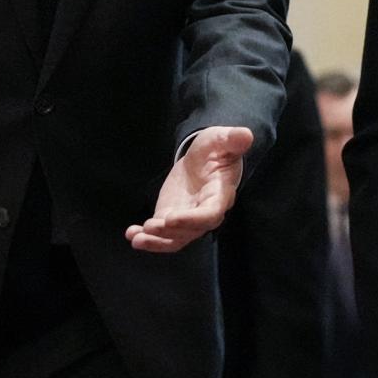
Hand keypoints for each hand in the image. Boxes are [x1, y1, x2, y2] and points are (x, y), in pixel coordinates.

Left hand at [126, 126, 253, 251]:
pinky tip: (131, 234)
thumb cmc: (216, 149)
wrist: (204, 159)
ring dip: (156, 241)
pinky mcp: (172, 219)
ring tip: (136, 238)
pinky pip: (162, 236)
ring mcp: (188, 220)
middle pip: (191, 231)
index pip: (210, 214)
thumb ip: (233, 139)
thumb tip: (246, 136)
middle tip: (150, 226)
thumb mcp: (221, 139)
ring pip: (175, 239)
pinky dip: (147, 238)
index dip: (191, 219)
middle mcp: (205, 213)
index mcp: (220, 195)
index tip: (170, 218)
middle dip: (170, 232)